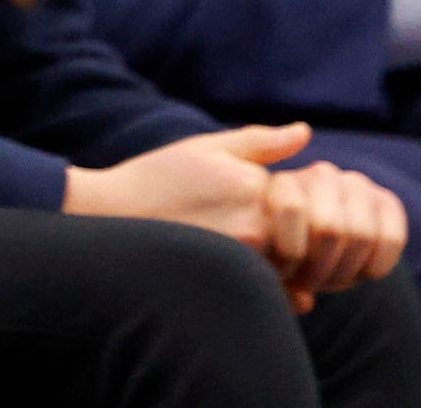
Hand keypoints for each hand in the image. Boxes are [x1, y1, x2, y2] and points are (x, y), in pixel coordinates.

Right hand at [63, 125, 404, 310]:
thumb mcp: (206, 147)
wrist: (110, 215)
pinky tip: (252, 264)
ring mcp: (243, 258)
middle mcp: (255, 225)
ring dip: (292, 258)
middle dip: (303, 233)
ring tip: (263, 244)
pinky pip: (273, 288)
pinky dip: (276, 282)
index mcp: (254, 186)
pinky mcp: (229, 280)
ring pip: (295, 265)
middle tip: (283, 226)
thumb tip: (304, 133)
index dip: (304, 198)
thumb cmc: (157, 176)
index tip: (287, 196)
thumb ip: (261, 142)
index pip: (309, 198)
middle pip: (310, 236)